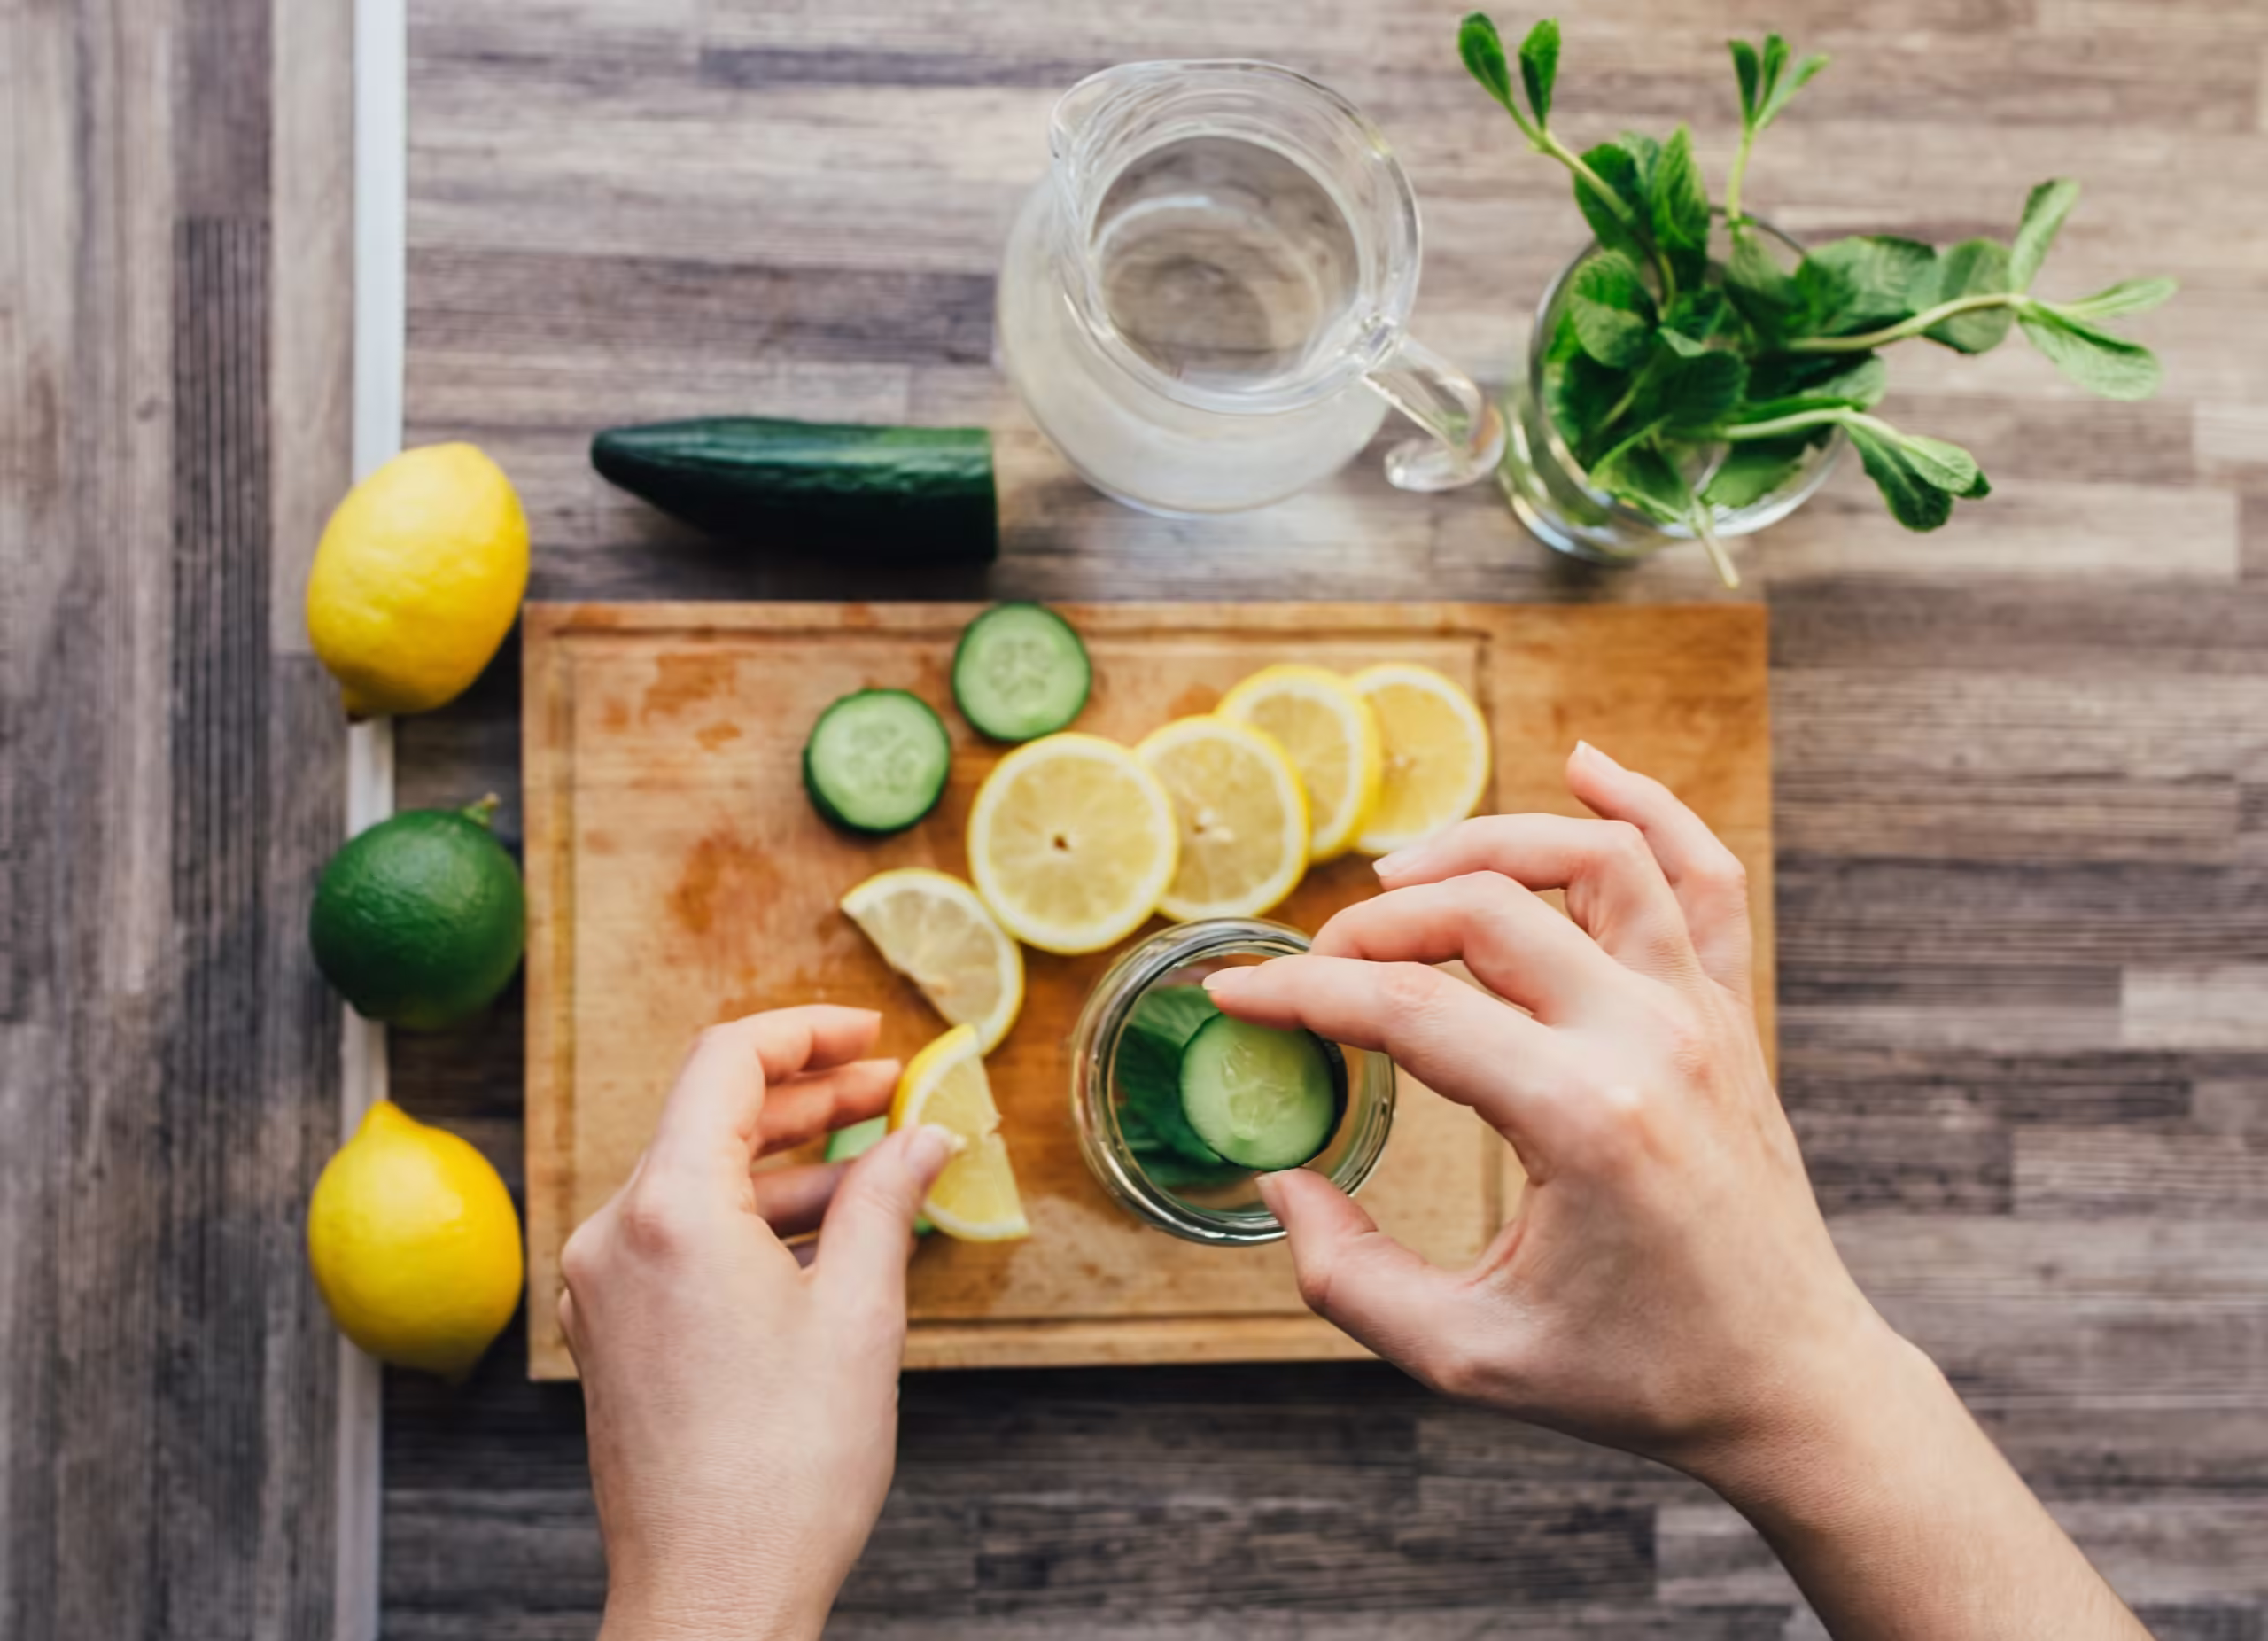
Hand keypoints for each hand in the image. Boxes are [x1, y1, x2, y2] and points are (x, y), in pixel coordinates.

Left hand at [558, 1006, 953, 1640]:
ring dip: (789, 1161)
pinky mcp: (613, 1332)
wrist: (711, 1598)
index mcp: (670, 1212)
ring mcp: (606, 1287)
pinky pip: (684, 1238)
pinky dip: (754, 1218)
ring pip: (700, 1180)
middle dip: (809, 1096)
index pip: (726, 1063)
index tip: (873, 1035)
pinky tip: (829, 1234)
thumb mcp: (860, 1314)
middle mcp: (617, 1236)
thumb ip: (886, 1200)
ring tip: (880, 1163)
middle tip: (895, 1090)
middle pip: (711, 1117)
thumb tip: (926, 1134)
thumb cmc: (785, 1470)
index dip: (806, 1033)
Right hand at [1206, 745, 2147, 1638]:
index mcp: (1581, 1119)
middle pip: (1487, 910)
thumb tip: (1282, 1186)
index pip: (1408, 1009)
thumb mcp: (1468, 1357)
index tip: (1234, 994)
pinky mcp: (1729, 1015)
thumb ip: (1350, 1278)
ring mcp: (1701, 1015)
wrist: (1790, 1383)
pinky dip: (1646, 807)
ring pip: (1597, 857)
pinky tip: (1586, 767)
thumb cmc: (1637, 1376)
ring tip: (1409, 872)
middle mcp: (1647, 1042)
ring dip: (1492, 842)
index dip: (1299, 995)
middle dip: (1375, 921)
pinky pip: (1699, 875)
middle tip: (1316, 964)